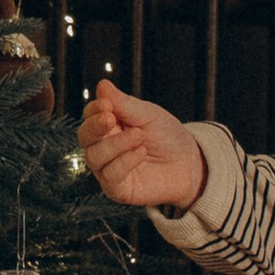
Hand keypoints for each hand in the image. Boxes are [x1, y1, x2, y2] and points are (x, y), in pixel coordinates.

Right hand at [79, 82, 207, 214]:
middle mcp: (103, 148)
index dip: (94, 110)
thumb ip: (124, 104)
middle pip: (84, 136)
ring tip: (139, 136)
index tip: (107, 104)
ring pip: (95, 156)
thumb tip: (102, 85)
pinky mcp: (117, 189)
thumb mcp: (148, 115)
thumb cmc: (167, 137)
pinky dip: (125, 162)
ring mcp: (108, 169)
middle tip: (110, 118)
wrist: (189, 163)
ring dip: (116, 144)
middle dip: (95, 126)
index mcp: (108, 127)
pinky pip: (110, 176)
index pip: (89, 117)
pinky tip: (141, 153)